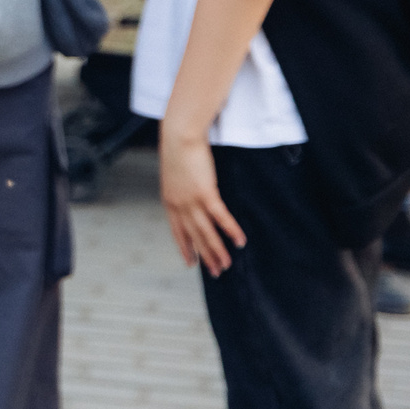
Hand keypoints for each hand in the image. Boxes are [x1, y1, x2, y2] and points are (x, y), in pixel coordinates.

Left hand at [159, 126, 245, 275]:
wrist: (178, 136)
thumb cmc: (178, 151)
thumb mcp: (176, 175)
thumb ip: (182, 190)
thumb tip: (191, 198)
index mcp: (170, 201)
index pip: (177, 231)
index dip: (184, 248)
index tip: (190, 263)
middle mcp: (178, 205)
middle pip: (193, 236)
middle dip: (204, 255)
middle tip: (214, 272)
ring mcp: (191, 200)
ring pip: (205, 232)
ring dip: (217, 250)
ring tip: (226, 265)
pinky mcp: (205, 193)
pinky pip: (220, 217)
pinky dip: (231, 230)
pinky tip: (240, 241)